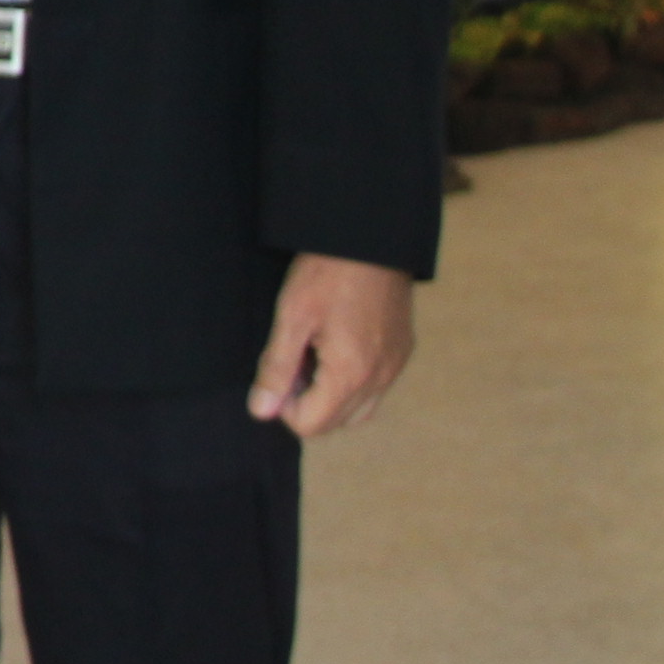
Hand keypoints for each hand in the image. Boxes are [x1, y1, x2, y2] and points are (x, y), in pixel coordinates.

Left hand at [245, 254, 414, 439]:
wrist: (373, 237)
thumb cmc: (328, 271)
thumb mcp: (292, 316)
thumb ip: (277, 368)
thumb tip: (261, 411)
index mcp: (351, 374)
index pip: (311, 425)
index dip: (284, 406)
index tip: (279, 369)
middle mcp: (380, 379)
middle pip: (334, 423)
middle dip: (307, 401)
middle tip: (295, 356)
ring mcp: (395, 367)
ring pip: (357, 411)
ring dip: (330, 395)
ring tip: (314, 352)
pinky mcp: (402, 353)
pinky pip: (375, 388)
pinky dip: (352, 381)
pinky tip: (336, 345)